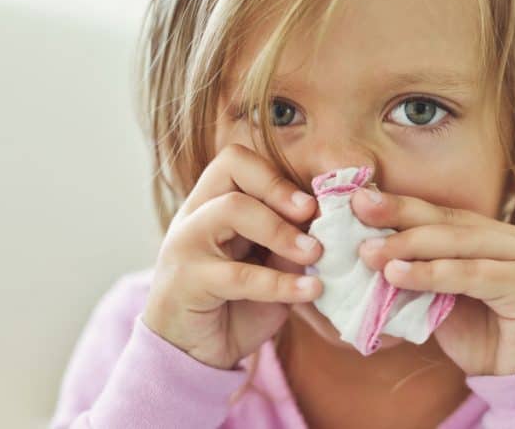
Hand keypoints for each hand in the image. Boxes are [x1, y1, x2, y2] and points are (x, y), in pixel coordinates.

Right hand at [140, 143, 322, 369]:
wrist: (193, 353)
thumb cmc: (235, 303)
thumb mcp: (268, 265)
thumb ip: (288, 240)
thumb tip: (329, 221)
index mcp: (211, 203)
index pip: (235, 160)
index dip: (274, 175)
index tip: (309, 204)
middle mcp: (194, 216)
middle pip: (231, 175)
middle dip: (279, 193)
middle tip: (314, 217)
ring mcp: (185, 245)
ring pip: (231, 211)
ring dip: (281, 230)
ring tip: (314, 253)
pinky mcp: (187, 282)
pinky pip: (239, 274)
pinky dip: (281, 282)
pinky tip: (311, 290)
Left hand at [351, 188, 514, 376]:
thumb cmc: (490, 341)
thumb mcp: (447, 304)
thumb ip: (421, 279)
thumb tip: (371, 260)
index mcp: (495, 237)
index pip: (441, 214)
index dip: (400, 205)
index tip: (358, 199)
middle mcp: (513, 240)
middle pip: (447, 220)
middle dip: (398, 214)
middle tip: (356, 210)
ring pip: (457, 243)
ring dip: (408, 245)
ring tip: (368, 252)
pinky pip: (471, 274)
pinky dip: (431, 273)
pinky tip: (398, 275)